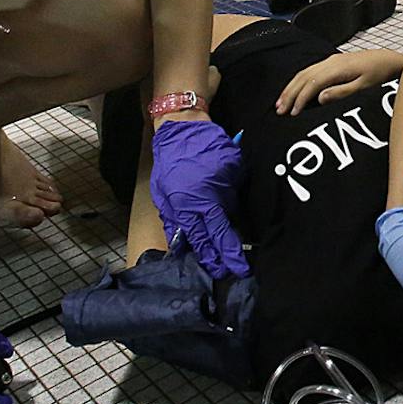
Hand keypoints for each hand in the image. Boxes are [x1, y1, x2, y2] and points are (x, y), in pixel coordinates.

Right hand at [149, 119, 249, 278]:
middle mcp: (186, 208)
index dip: (231, 253)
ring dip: (197, 252)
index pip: (222, 234)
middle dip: (214, 260)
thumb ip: (230, 196)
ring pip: (185, 237)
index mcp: (205, 200)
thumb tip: (230, 214)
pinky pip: (171, 226)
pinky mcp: (162, 201)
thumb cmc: (209, 145)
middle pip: (202, 242)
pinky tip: (185, 249)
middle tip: (224, 274)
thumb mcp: (231, 169)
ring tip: (206, 266)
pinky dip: (179, 238)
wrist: (178, 129)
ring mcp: (171, 206)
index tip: (240, 268)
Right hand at [275, 49, 402, 114]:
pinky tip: (294, 90)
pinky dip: (298, 81)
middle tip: (279, 110)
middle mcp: (330, 63)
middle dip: (289, 94)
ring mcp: (329, 61)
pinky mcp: (330, 63)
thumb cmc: (378, 75)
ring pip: (303, 73)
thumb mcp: (363, 87)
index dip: (300, 99)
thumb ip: (342, 92)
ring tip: (281, 102)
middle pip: (303, 78)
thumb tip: (319, 99)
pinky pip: (309, 71)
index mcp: (337, 69)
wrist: (387, 60)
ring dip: (291, 88)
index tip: (292, 113)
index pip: (312, 85)